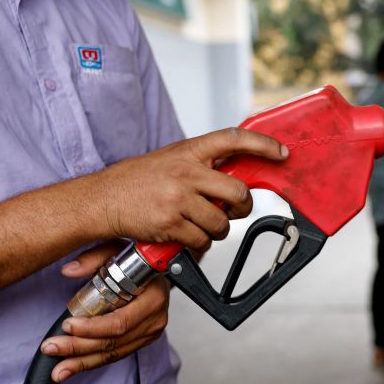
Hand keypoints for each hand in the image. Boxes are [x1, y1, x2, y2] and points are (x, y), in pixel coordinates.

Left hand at [41, 241, 171, 382]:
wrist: (158, 270)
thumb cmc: (138, 260)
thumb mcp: (116, 250)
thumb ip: (93, 258)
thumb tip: (69, 270)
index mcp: (153, 297)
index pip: (120, 321)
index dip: (93, 327)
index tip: (68, 325)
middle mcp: (155, 318)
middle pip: (114, 341)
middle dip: (79, 347)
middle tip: (52, 347)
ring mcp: (151, 332)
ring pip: (114, 353)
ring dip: (83, 361)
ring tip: (58, 368)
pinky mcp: (143, 340)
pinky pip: (117, 355)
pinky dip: (92, 362)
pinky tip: (71, 367)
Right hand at [93, 128, 287, 250]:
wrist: (102, 199)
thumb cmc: (137, 181)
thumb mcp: (171, 160)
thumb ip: (201, 165)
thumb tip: (233, 178)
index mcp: (189, 151)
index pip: (233, 139)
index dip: (262, 144)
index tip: (281, 152)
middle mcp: (186, 172)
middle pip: (238, 193)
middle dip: (241, 208)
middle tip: (231, 211)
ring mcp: (179, 198)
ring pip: (222, 223)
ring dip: (216, 231)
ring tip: (199, 224)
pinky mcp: (171, 223)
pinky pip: (203, 241)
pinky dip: (199, 244)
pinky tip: (185, 236)